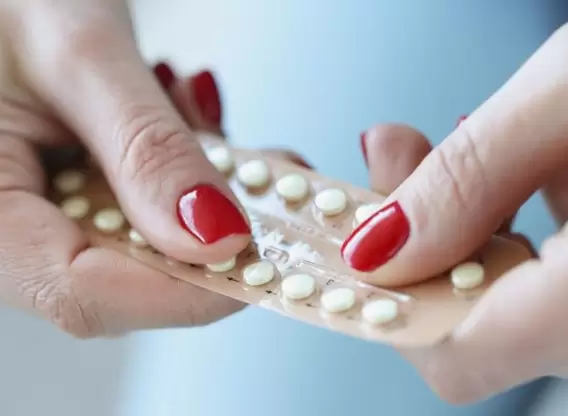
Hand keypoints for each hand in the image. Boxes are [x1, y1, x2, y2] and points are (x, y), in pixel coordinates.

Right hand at [0, 0, 309, 336]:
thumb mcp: (78, 57)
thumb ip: (146, 148)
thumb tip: (216, 235)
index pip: (82, 292)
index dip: (186, 290)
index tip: (265, 260)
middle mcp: (5, 231)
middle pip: (123, 275)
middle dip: (216, 235)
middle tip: (281, 189)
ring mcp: (39, 214)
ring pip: (142, 241)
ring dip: (207, 195)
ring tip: (243, 142)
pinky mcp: (70, 193)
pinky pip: (138, 208)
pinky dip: (184, 174)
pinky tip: (199, 127)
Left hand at [348, 0, 567, 402]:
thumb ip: (477, 174)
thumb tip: (378, 249)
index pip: (458, 355)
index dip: (388, 298)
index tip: (348, 226)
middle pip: (476, 323)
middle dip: (413, 243)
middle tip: (390, 150)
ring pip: (513, 303)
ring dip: (457, 228)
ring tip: (433, 145)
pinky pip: (558, 283)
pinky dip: (513, 230)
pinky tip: (521, 168)